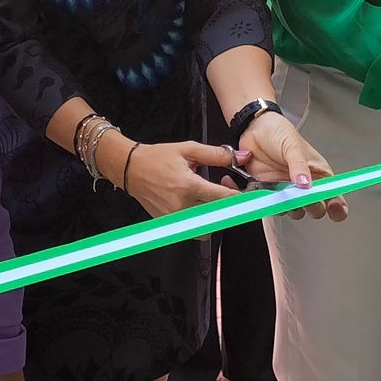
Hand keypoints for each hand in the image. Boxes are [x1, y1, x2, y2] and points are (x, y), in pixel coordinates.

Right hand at [114, 138, 239, 217]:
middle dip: (228, 205)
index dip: (240, 197)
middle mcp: (182, 206)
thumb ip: (217, 155)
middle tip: (227, 189)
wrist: (131, 168)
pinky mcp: (169, 224)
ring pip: (207, 228)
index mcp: (188, 186)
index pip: (223, 198)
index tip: (249, 195)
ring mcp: (174, 218)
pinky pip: (193, 230)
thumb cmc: (159, 157)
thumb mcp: (189, 150)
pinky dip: (201, 222)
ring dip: (215, 217)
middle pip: (218, 217)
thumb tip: (242, 157)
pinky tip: (199, 205)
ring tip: (211, 200)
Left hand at [235, 112, 348, 221]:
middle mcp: (306, 185)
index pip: (334, 194)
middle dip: (313, 206)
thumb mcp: (292, 146)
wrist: (253, 129)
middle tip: (304, 196)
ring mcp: (289, 191)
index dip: (338, 206)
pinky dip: (274, 204)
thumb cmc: (279, 133)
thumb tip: (305, 183)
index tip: (334, 207)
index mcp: (318, 173)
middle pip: (317, 208)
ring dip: (292, 207)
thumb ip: (299, 166)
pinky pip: (276, 207)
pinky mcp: (272, 193)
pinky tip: (270, 192)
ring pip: (296, 211)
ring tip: (285, 192)